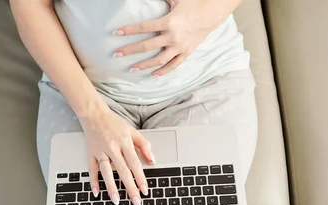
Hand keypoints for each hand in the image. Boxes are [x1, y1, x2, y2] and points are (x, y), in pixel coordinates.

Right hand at [79, 109, 154, 204]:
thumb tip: (153, 160)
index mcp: (124, 142)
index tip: (144, 190)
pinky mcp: (91, 154)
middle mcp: (112, 148)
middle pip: (122, 171)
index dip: (140, 178)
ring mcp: (100, 151)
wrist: (94, 115)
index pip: (134, 163)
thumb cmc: (115, 124)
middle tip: (135, 201)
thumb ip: (144, 145)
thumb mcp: (133, 131)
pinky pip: (92, 169)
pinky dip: (93, 181)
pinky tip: (97, 192)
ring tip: (116, 200)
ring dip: (111, 187)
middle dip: (130, 187)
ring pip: (106, 172)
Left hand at [113, 0, 232, 76]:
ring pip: (159, 60)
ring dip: (144, 65)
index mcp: (168, 22)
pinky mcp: (186, 53)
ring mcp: (179, 47)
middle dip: (130, 50)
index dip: (129, 30)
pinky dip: (163, 71)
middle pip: (146, 46)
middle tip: (117, 55)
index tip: (116, 32)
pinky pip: (173, 65)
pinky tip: (153, 74)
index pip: (144, 27)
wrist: (211, 14)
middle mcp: (172, 36)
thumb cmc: (191, 4)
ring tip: (132, 69)